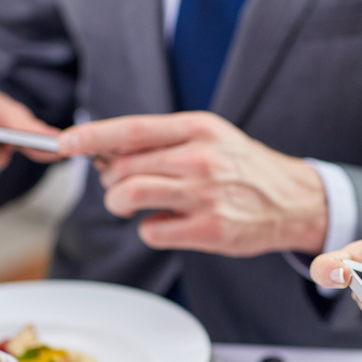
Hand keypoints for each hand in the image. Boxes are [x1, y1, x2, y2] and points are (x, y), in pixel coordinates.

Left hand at [56, 112, 327, 256]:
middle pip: (123, 168)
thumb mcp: (210, 137)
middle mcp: (200, 159)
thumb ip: (163, 141)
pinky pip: (152, 232)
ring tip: (131, 205)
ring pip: (130, 197)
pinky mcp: (209, 230)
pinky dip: (150, 230)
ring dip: (120, 204)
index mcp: (198, 129)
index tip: (66, 143)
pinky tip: (169, 225)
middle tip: (119, 186)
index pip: (132, 130)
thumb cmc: (244, 169)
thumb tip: (107, 153)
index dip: (92, 137)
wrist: (294, 201)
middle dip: (110, 180)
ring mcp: (205, 196)